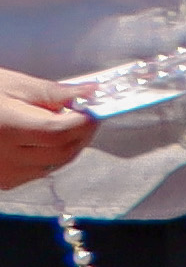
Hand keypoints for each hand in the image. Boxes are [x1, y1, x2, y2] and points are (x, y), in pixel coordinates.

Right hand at [0, 73, 80, 194]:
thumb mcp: (14, 85)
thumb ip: (54, 93)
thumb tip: (91, 92)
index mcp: (7, 129)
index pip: (60, 133)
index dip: (84, 121)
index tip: (95, 108)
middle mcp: (5, 158)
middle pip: (62, 152)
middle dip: (82, 133)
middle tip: (86, 114)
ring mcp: (3, 174)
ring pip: (54, 165)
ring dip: (69, 146)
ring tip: (65, 124)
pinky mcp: (3, 181)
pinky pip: (39, 172)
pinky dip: (51, 157)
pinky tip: (45, 140)